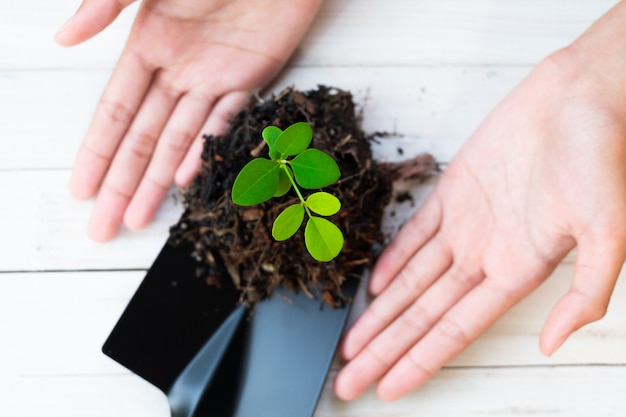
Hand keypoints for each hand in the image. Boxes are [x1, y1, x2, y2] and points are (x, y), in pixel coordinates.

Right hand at [55, 0, 321, 240]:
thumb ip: (105, 3)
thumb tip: (63, 38)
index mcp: (148, 45)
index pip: (115, 112)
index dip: (97, 152)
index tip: (80, 189)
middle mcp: (178, 70)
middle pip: (143, 139)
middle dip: (122, 183)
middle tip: (102, 226)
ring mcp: (214, 79)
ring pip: (180, 141)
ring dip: (159, 181)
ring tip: (138, 220)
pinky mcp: (250, 78)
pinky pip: (225, 120)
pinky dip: (207, 148)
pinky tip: (188, 179)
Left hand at [334, 10, 625, 399]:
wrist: (578, 95)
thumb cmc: (598, 156)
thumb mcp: (609, 231)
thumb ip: (586, 292)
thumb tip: (556, 345)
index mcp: (517, 271)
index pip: (454, 331)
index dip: (419, 360)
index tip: (387, 388)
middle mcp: (485, 255)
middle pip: (423, 314)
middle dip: (386, 348)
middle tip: (350, 380)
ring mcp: (466, 224)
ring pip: (412, 279)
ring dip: (381, 312)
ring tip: (353, 343)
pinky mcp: (454, 191)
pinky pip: (414, 233)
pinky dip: (392, 258)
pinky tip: (373, 284)